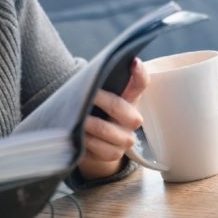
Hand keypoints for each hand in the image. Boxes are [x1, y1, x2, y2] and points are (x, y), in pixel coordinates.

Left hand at [78, 58, 149, 179]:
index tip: (133, 61)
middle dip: (102, 101)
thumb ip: (98, 86)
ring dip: (89, 123)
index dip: (139, 73)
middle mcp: (132, 120)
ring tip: (77, 117)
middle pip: (122, 109)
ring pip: (107, 130)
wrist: (93, 143)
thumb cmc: (95, 112)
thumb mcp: (99, 98)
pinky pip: (98, 148)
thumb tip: (87, 77)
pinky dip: (85, 140)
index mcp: (130, 100)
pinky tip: (77, 134)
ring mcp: (124, 139)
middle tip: (87, 96)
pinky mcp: (113, 155)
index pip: (140, 84)